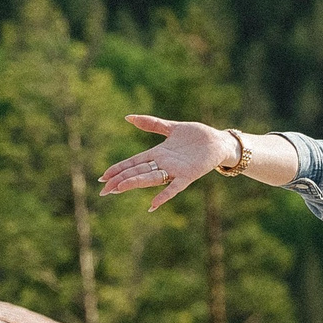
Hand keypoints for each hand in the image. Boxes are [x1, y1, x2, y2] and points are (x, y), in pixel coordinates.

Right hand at [98, 114, 230, 209]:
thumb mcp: (171, 127)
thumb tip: (127, 117)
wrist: (219, 141)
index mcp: (158, 153)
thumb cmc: (196, 135)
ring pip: (150, 178)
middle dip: (120, 180)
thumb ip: (151, 124)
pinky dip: (164, 196)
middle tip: (104, 190)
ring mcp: (175, 171)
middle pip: (138, 172)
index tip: (103, 177)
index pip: (133, 162)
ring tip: (119, 189)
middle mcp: (163, 164)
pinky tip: (152, 205)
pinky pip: (174, 187)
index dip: (118, 169)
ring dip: (135, 183)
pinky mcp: (188, 175)